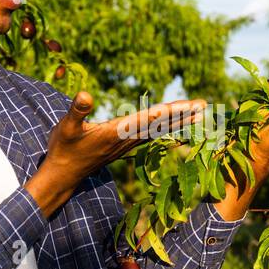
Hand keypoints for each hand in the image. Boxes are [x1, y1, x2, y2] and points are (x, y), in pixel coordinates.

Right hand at [27, 91, 205, 215]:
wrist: (65, 174)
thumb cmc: (63, 149)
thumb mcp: (66, 128)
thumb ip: (77, 111)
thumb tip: (85, 95)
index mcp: (115, 133)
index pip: (144, 120)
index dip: (164, 113)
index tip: (182, 106)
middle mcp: (126, 139)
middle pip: (159, 125)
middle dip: (181, 114)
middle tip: (204, 105)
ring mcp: (129, 143)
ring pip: (160, 130)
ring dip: (180, 120)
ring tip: (200, 111)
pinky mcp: (127, 145)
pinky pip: (154, 134)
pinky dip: (169, 127)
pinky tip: (180, 123)